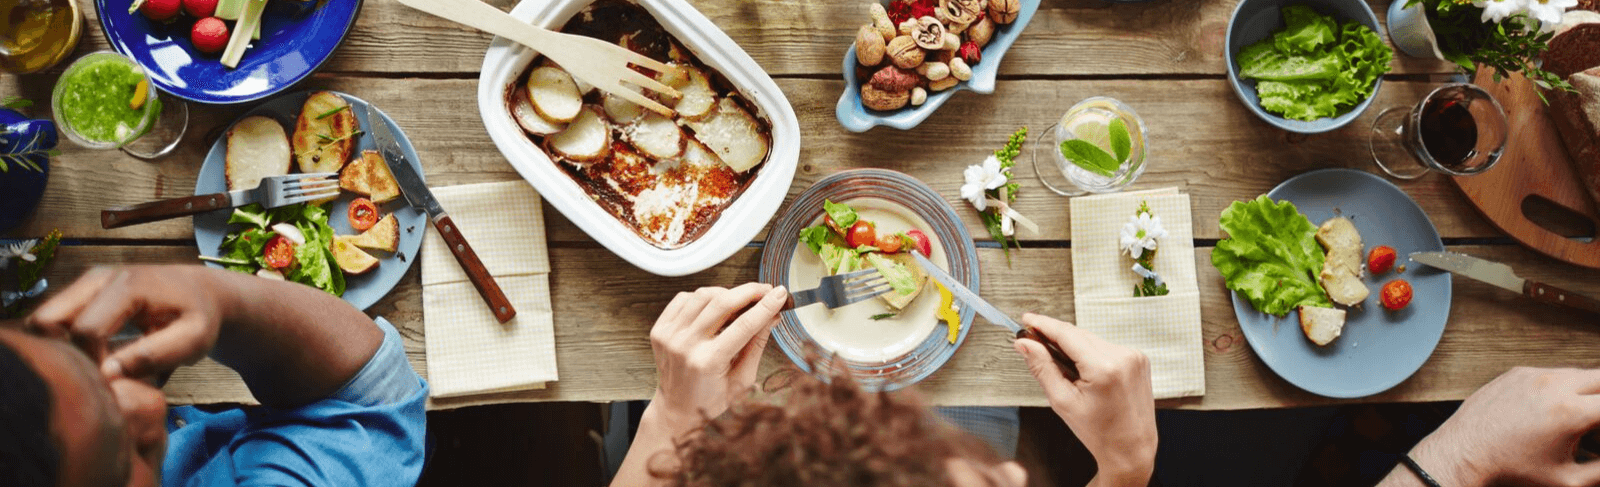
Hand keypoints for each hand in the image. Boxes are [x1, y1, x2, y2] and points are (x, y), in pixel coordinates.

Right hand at [26, 266, 225, 379]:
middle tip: (92, 377)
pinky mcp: (80, 291)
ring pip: (42, 321)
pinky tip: (87, 360)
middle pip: (48, 321)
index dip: (94, 364)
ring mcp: (85, 282)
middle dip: (63, 355)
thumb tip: (108, 374)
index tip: (114, 383)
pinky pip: (52, 320)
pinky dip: (61, 342)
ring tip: (91, 369)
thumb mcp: (194, 339)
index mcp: (127, 287)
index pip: (86, 331)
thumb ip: (155, 355)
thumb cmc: (200, 317)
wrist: (202, 292)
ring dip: (59, 349)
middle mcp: (98, 278)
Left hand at [648, 283, 787, 428]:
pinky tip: (714, 307)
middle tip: (766, 290)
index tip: (781, 294)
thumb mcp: (743, 379)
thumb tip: (773, 316)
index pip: (744, 325)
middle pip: (722, 302)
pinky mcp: (660, 330)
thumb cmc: (711, 400)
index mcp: (708, 362)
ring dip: (727, 292)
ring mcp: (669, 336)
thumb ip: (757, 345)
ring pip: (703, 295)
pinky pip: (683, 298)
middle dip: (749, 291)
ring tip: (741, 302)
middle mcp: (685, 345)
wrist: (676, 410)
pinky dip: (703, 297)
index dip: (766, 306)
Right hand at [1014, 313, 1155, 486]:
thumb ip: (1042, 368)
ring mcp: (1134, 355)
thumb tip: (1023, 343)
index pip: (1066, 334)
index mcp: (1104, 368)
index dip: (1043, 324)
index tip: (1026, 319)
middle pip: (1079, 334)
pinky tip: (1082, 369)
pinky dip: (1090, 352)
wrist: (1131, 448)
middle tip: (1032, 339)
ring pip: (1091, 339)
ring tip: (1059, 363)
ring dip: (1073, 345)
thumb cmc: (1098, 431)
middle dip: (1055, 335)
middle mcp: (1123, 356)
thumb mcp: (1063, 401)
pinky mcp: (1139, 358)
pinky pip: (1105, 346)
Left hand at [1400, 367, 1599, 486]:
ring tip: (1579, 418)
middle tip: (1595, 418)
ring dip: (1589, 390)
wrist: (1463, 453)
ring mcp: (1533, 375)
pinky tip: (1554, 409)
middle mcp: (1553, 385)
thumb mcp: (1567, 480)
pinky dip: (1562, 386)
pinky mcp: (1517, 372)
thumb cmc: (1511, 470)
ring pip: (1579, 372)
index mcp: (1570, 412)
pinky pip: (1552, 372)